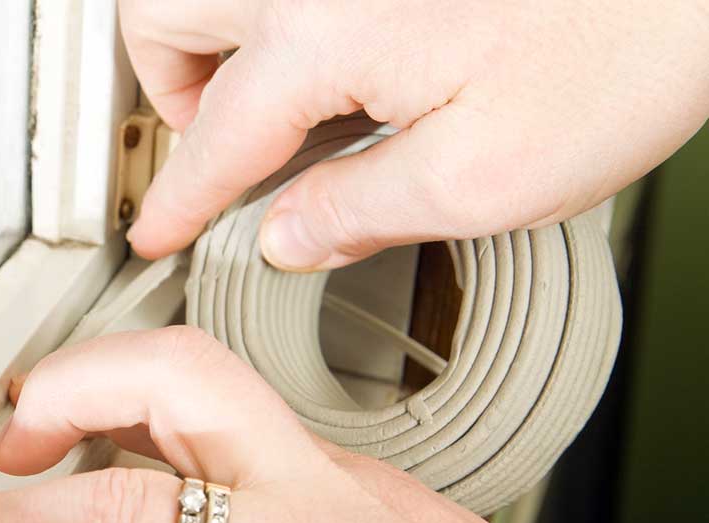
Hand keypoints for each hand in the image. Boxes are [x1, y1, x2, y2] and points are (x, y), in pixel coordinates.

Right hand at [121, 0, 708, 270]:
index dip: (176, 201)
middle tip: (216, 144)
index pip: (210, 138)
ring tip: (272, 94)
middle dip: (168, 90)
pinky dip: (276, 15)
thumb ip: (360, 213)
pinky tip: (339, 53)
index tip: (156, 230)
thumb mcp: (487, 178)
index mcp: (322, 33)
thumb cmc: (630, 39)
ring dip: (212, 38)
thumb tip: (287, 236)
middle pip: (161, 15)